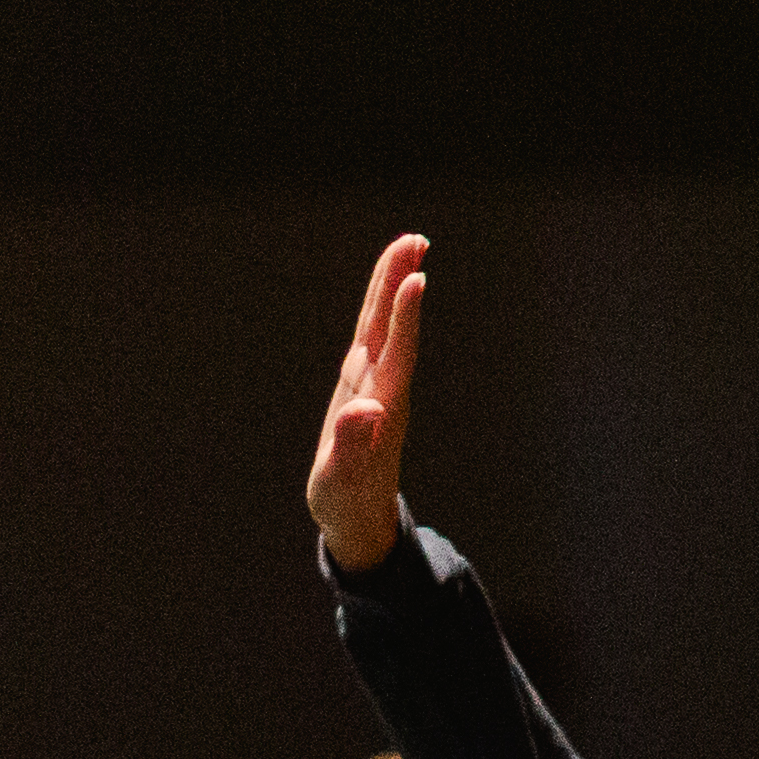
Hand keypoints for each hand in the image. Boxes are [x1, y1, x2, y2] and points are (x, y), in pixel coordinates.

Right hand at [306, 233, 428, 572]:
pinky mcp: (361, 387)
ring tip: (408, 246)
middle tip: (414, 239)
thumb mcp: (341, 481)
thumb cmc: (348, 503)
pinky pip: (371, 337)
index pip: (396, 352)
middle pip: (393, 326)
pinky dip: (378, 307)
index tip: (417, 278)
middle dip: (401, 282)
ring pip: (383, 325)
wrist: (359, 519)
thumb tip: (367, 410)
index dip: (405, 316)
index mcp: (379, 407)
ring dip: (393, 285)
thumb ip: (351, 446)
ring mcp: (373, 385)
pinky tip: (386, 287)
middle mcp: (382, 388)